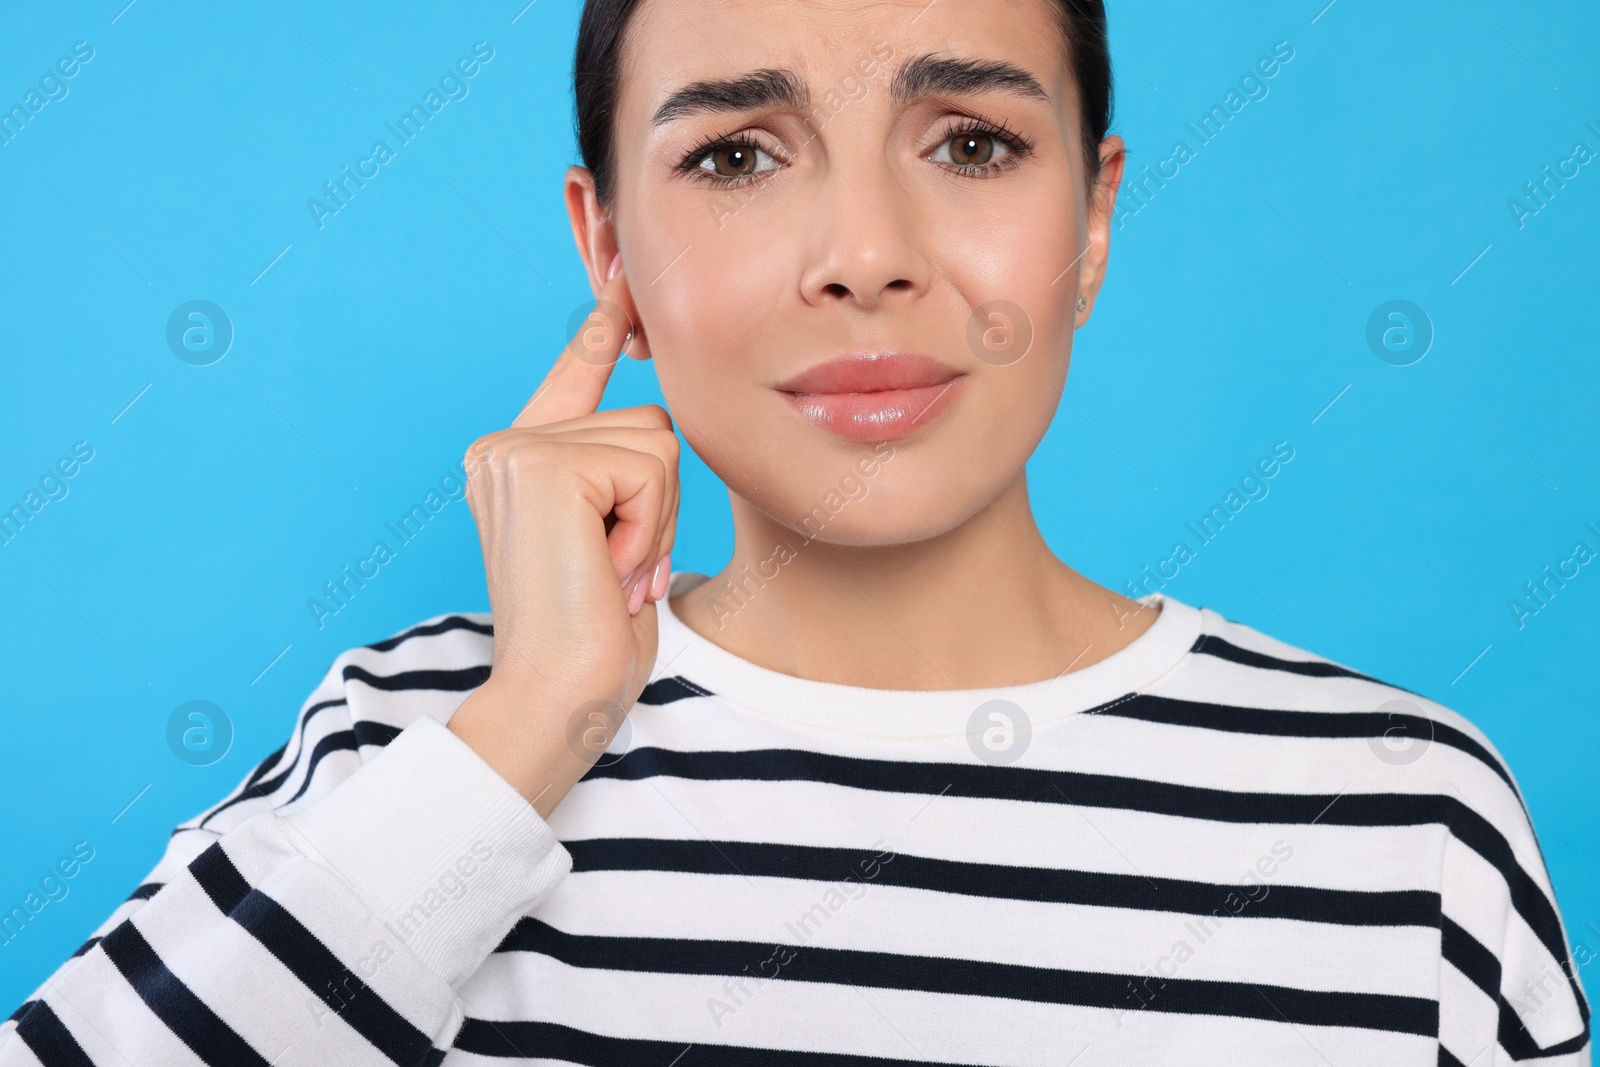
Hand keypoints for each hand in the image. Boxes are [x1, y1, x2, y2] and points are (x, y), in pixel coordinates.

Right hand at [446, 252, 679, 815]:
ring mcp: (518, 448)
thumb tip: (658, 426)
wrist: (559, 694)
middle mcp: (506, 444)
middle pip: (646, 420)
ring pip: (655, 440)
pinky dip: (649, 525)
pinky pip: (651, 465)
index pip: (572, 376)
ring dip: (656, 518)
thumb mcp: (614, 542)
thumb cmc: (594, 636)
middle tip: (618, 569)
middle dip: (660, 502)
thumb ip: (620, 481)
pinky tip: (608, 568)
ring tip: (610, 571)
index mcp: (518, 462)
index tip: (622, 284)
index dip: (601, 332)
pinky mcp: (542, 463)